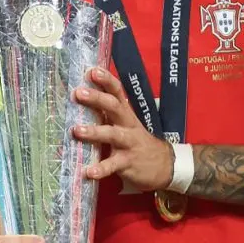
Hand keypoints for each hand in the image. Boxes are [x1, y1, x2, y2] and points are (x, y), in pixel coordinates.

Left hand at [71, 68, 174, 191]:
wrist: (166, 166)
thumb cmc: (138, 142)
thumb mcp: (127, 124)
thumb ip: (108, 113)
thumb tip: (83, 98)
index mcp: (126, 114)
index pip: (117, 92)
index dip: (106, 80)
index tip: (92, 70)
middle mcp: (128, 125)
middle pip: (114, 107)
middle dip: (97, 99)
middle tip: (78, 93)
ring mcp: (129, 144)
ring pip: (113, 135)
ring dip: (94, 131)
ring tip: (77, 130)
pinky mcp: (128, 163)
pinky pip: (113, 166)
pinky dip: (101, 169)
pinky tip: (88, 172)